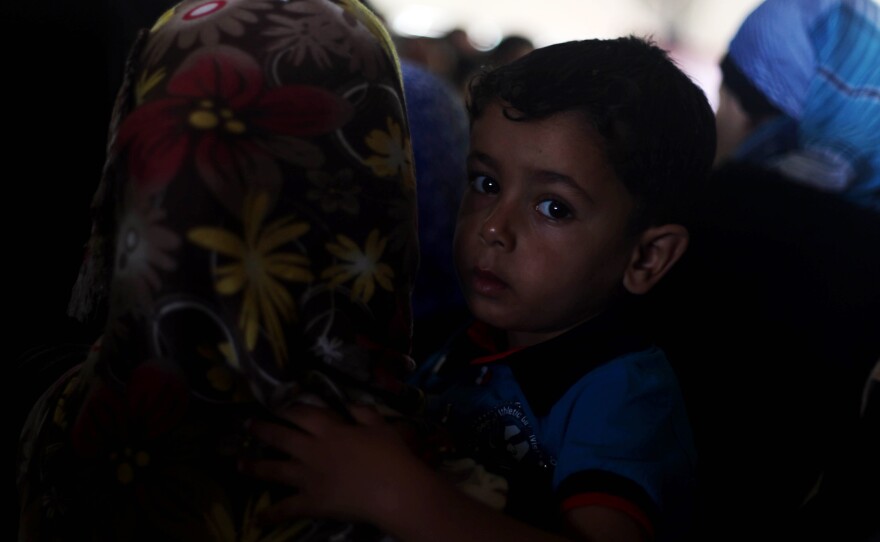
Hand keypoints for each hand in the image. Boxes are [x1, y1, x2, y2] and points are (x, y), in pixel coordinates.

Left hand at [240, 403, 428, 524]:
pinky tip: (256, 518)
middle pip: (281, 437)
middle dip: (262, 430)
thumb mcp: (380, 425)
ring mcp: (309, 477)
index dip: (289, 409)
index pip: (303, 413)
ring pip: (275, 469)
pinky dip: (270, 514)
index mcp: (330, 429)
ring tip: (239, 464)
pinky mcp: (312, 502)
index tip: (278, 406)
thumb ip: (362, 412)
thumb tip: (347, 404)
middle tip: (247, 427)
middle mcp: (313, 450)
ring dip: (255, 467)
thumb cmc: (391, 456)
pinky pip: (286, 508)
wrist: (393, 490)